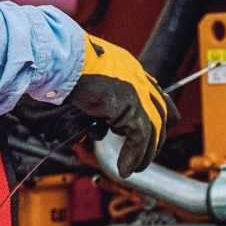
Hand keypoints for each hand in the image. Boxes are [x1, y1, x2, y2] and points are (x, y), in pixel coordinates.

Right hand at [67, 36, 169, 177]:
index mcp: (131, 69)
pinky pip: (139, 138)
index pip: (156, 95)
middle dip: (154, 139)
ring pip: (153, 129)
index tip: (150, 132)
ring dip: (145, 154)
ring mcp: (138, 92)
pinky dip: (133, 156)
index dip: (157, 116)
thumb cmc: (65, 64)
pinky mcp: (131, 106)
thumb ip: (98, 97)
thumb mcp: (88, 80)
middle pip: (162, 114)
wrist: (64, 56)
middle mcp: (139, 79)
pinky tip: (124, 169)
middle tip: (143, 155)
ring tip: (135, 168)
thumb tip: (95, 120)